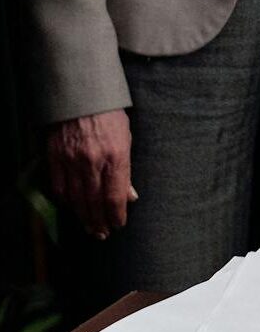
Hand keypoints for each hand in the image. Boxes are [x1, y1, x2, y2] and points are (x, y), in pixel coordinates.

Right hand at [48, 110, 135, 238]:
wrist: (81, 98)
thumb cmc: (110, 117)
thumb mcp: (126, 139)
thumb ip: (126, 170)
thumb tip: (130, 197)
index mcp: (116, 155)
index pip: (115, 195)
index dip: (116, 214)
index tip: (118, 225)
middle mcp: (93, 161)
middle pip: (95, 201)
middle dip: (100, 221)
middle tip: (102, 234)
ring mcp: (72, 161)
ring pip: (76, 198)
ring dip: (83, 216)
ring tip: (90, 227)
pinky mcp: (55, 159)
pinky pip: (59, 188)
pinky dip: (66, 202)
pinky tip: (73, 208)